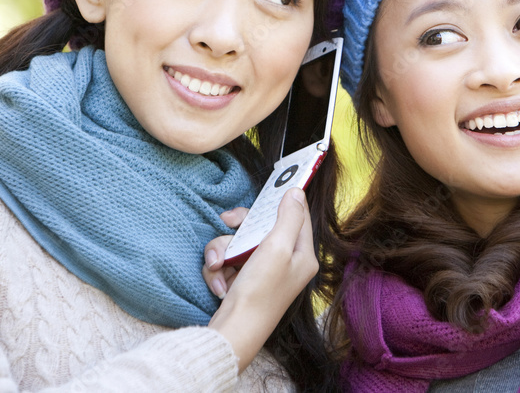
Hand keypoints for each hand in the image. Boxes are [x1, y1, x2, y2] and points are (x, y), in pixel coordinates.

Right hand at [206, 188, 316, 373]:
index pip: (298, 216)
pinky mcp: (243, 281)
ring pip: (238, 242)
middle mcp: (285, 262)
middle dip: (238, 228)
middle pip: (261, 226)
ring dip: (222, 252)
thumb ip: (288, 217)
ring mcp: (262, 272)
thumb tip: (296, 192)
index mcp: (302, 255)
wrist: (233, 333)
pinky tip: (219, 286)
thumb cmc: (259, 293)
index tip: (272, 186)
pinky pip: (227, 261)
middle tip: (226, 221)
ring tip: (218, 267)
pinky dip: (218, 271)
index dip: (284, 200)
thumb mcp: (276, 248)